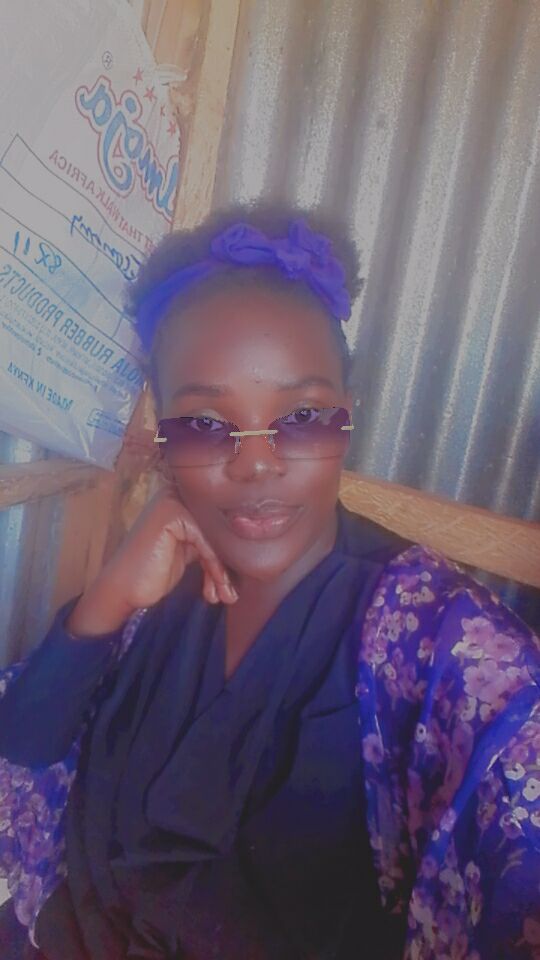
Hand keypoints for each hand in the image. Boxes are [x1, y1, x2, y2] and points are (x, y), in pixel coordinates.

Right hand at [66, 485, 236, 636]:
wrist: (123, 590)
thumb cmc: (153, 572)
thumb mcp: (188, 550)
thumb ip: (208, 538)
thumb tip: (242, 542)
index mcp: (179, 499)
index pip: (216, 522)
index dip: (227, 552)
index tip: (233, 583)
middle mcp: (175, 495)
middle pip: (217, 528)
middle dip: (227, 564)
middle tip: (231, 594)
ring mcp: (172, 502)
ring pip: (214, 537)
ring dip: (222, 572)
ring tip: (225, 596)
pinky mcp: (172, 515)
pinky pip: (205, 542)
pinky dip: (214, 568)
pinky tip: (212, 590)